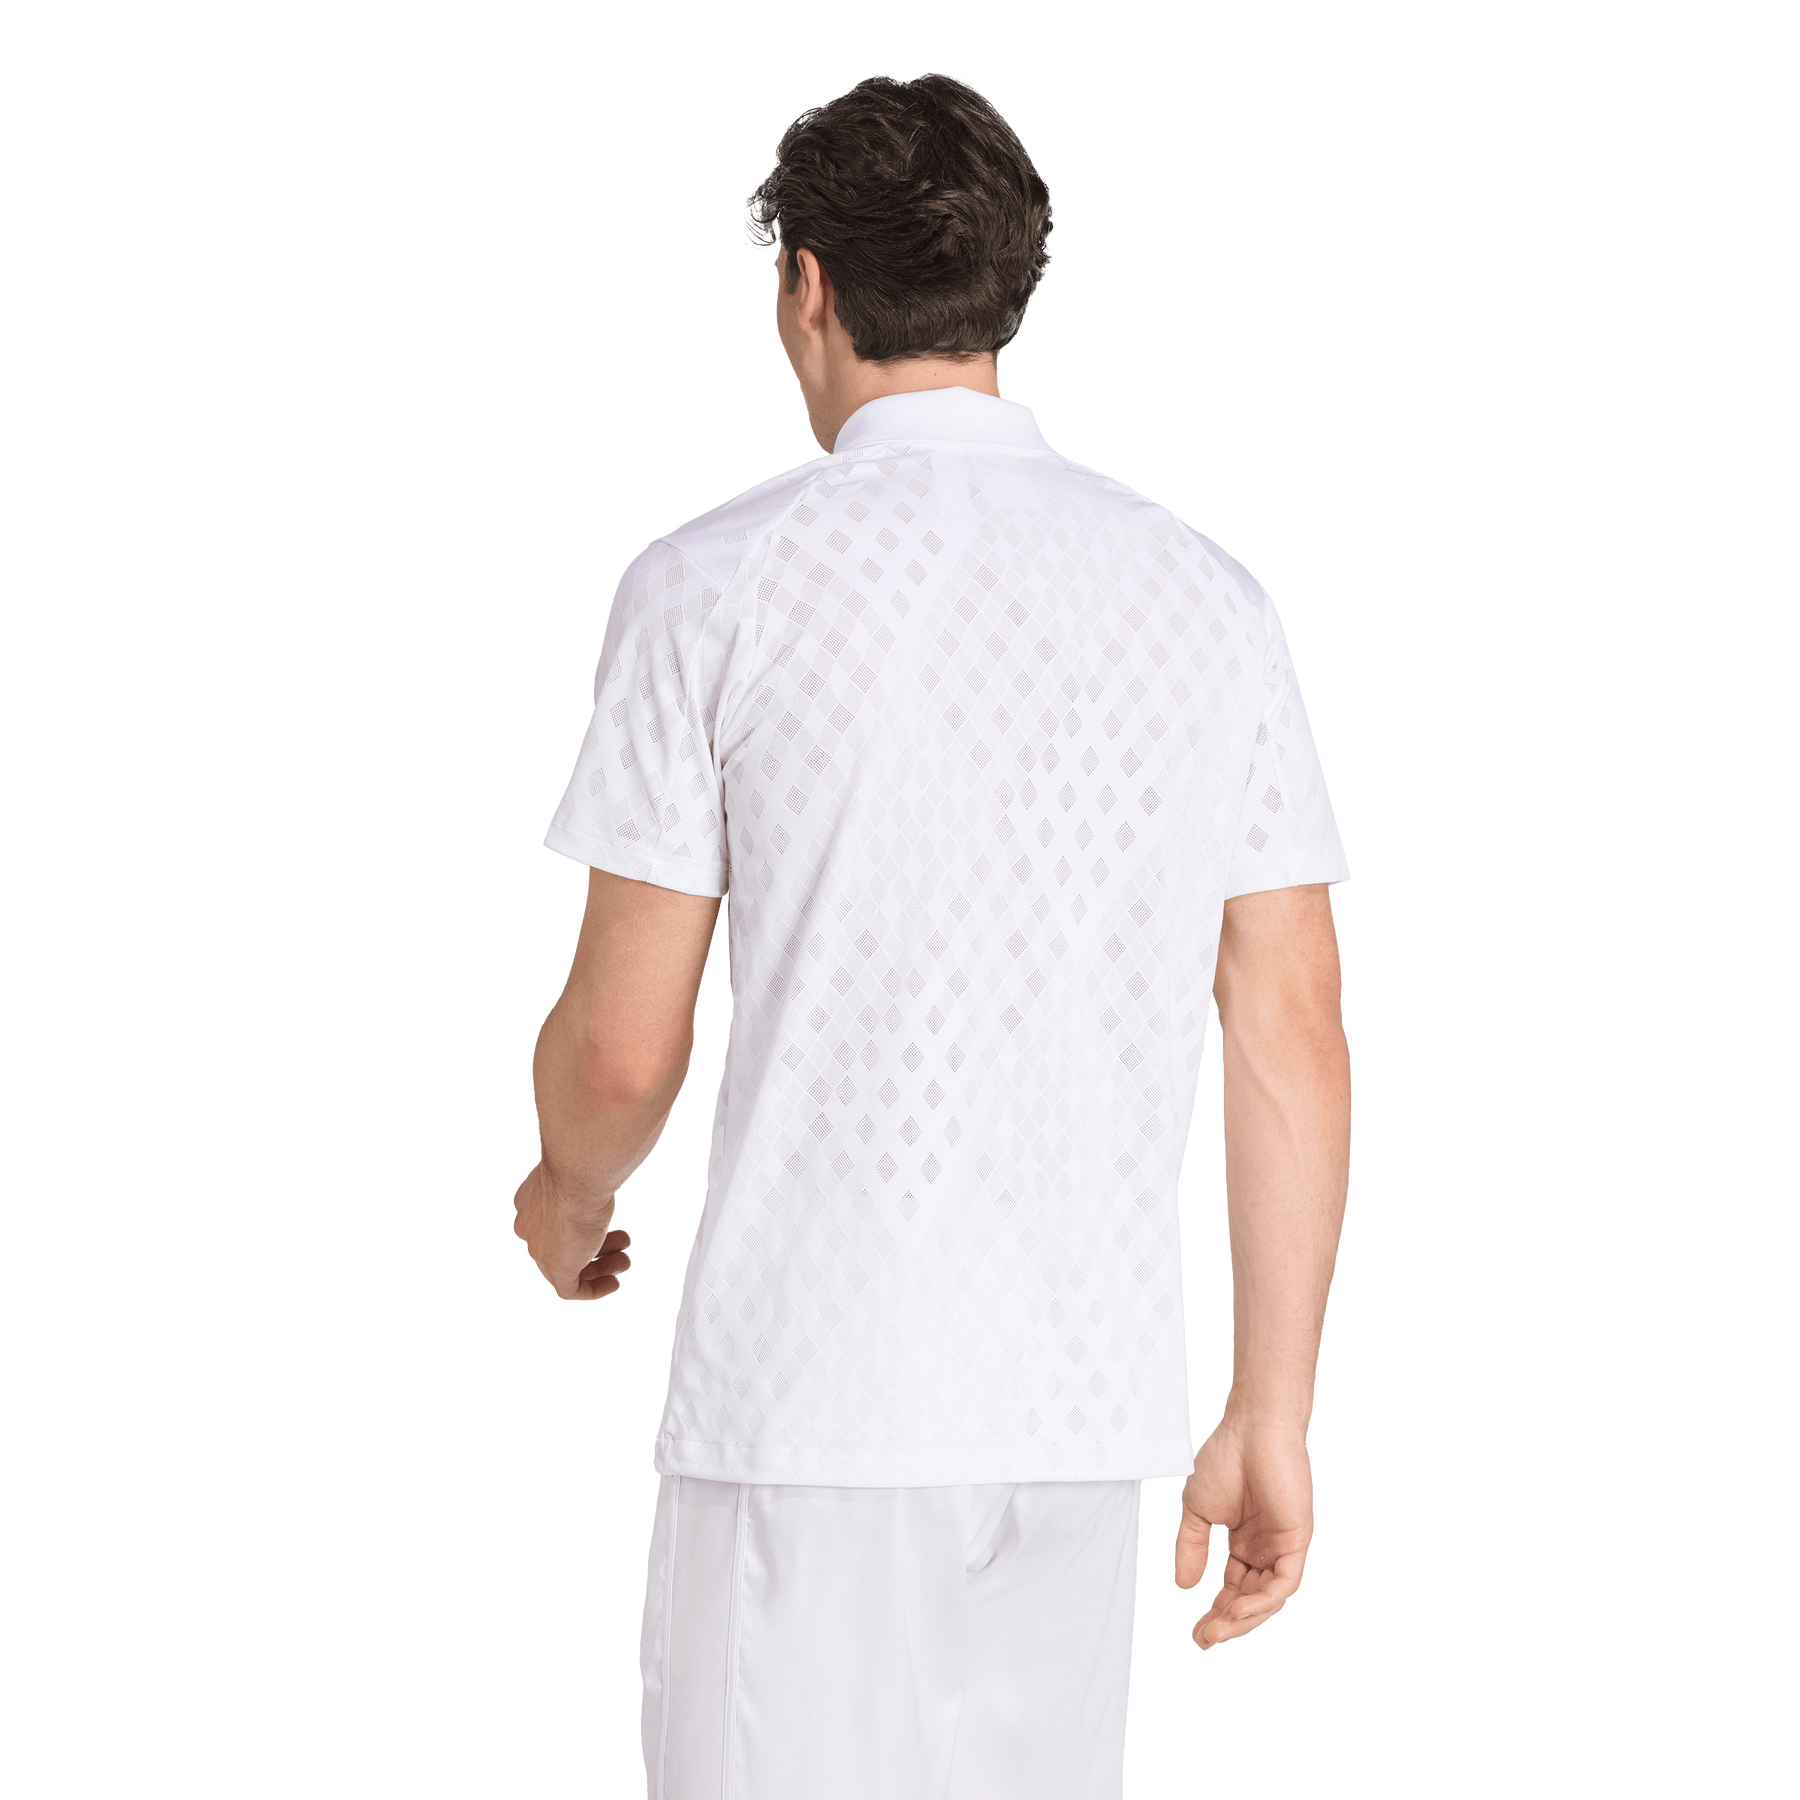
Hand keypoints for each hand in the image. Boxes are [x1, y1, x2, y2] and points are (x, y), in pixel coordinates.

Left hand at [511, 1160, 632, 1301]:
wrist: (578, 1172)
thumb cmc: (584, 1163)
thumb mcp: (579, 1170)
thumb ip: (583, 1179)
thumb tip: (601, 1168)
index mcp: (530, 1202)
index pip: (553, 1223)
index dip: (583, 1225)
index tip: (607, 1224)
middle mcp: (530, 1227)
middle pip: (564, 1245)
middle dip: (596, 1245)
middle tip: (623, 1241)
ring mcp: (540, 1250)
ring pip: (570, 1266)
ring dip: (601, 1266)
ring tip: (625, 1261)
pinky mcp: (556, 1268)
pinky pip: (572, 1289)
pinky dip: (594, 1289)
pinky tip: (614, 1283)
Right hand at [1173, 1415, 1314, 1650]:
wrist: (1249, 1428)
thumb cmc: (1225, 1458)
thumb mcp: (1197, 1510)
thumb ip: (1191, 1547)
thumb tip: (1184, 1586)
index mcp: (1245, 1542)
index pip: (1234, 1589)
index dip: (1216, 1612)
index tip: (1197, 1634)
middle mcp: (1266, 1549)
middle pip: (1251, 1599)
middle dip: (1229, 1623)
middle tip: (1205, 1639)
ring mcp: (1283, 1546)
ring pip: (1268, 1598)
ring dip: (1244, 1618)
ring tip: (1217, 1630)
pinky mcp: (1297, 1540)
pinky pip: (1283, 1583)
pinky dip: (1262, 1601)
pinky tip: (1239, 1609)